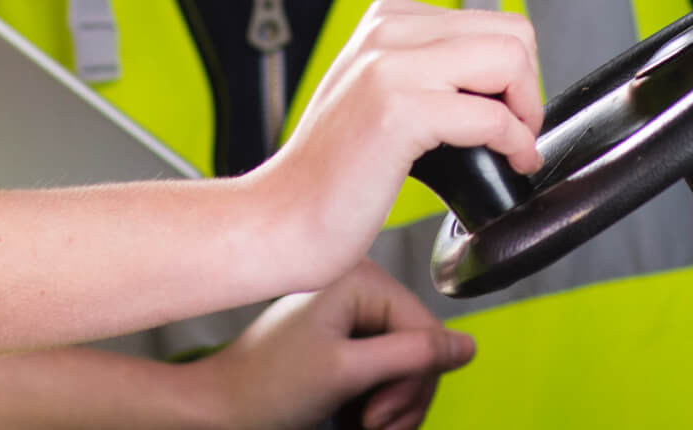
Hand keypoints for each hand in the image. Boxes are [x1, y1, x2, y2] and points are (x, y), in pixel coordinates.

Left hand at [195, 260, 471, 429]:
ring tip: (362, 422)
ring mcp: (353, 313)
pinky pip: (387, 371)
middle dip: (404, 396)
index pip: (426, 330)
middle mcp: (359, 286)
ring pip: (408, 366)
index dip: (416, 380)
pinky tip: (356, 414)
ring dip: (394, 405)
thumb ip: (411, 356)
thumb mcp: (348, 372)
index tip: (385, 413)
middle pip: (420, 349)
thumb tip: (467, 346)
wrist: (224, 405)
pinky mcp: (347, 339)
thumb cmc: (269, 384)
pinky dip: (380, 401)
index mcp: (359, 278)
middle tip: (374, 424)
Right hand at [250, 0, 541, 290]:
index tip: (503, 116)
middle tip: (513, 135)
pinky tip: (506, 166)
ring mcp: (389, 66)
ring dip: (526, 112)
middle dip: (528, 89)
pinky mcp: (397, 111)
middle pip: (511, 32)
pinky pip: (492, 114)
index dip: (514, 75)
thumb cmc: (335, 173)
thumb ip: (428, 70)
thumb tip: (500, 81)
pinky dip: (514, 143)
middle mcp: (386, 30)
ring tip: (511, 149)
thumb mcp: (379, 94)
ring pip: (509, 58)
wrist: (283, 218)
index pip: (494, 21)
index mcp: (386, 20)